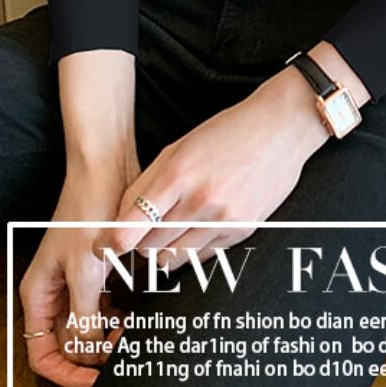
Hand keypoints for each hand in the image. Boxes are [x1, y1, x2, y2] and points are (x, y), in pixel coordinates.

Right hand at [19, 167, 129, 386]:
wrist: (106, 168)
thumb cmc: (87, 208)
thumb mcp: (85, 269)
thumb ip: (83, 316)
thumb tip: (87, 353)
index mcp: (38, 293)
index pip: (42, 353)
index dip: (65, 372)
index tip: (94, 378)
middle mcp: (54, 290)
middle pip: (67, 343)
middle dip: (92, 354)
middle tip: (120, 352)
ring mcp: (76, 280)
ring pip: (89, 326)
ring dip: (108, 336)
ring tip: (131, 333)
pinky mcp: (98, 269)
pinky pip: (105, 305)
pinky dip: (119, 314)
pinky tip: (136, 311)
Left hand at [93, 43, 368, 272]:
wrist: (281, 128)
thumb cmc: (228, 132)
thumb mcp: (178, 147)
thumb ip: (147, 183)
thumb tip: (121, 218)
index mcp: (177, 175)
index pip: (130, 227)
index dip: (111, 243)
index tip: (104, 247)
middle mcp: (199, 201)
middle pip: (149, 247)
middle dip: (138, 244)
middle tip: (140, 234)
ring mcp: (223, 219)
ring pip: (174, 258)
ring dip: (162, 251)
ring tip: (167, 232)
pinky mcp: (242, 231)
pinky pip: (203, 256)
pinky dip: (190, 250)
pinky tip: (194, 230)